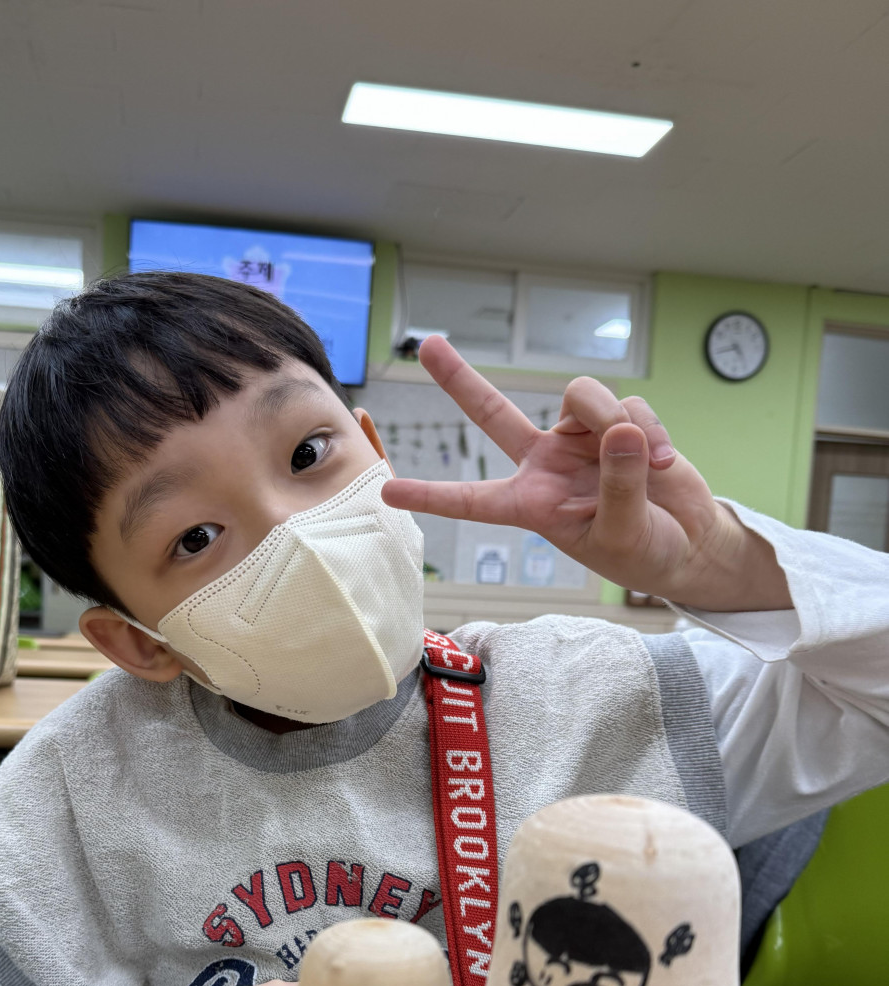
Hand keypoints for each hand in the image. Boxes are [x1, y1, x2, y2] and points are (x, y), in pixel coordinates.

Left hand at [381, 336, 790, 611]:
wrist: (687, 543)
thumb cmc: (644, 552)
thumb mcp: (624, 534)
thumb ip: (619, 485)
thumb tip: (622, 430)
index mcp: (532, 505)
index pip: (474, 501)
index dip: (432, 496)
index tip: (388, 491)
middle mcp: (547, 465)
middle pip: (494, 413)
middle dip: (460, 379)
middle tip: (427, 344)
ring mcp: (581, 440)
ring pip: (582, 396)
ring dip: (613, 419)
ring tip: (650, 464)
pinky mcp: (619, 423)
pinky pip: (629, 405)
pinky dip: (651, 430)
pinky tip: (665, 462)